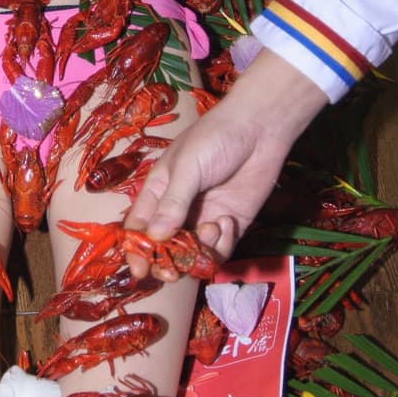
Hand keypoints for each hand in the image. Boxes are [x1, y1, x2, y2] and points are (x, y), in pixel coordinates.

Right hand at [125, 50, 327, 278]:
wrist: (261, 127)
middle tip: (176, 268)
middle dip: (168, 262)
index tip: (139, 269)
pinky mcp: (230, 225)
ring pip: (192, 255)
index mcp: (157, 193)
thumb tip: (155, 237)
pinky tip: (229, 220)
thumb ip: (173, 203)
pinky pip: (219, 250)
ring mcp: (204, 219)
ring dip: (200, 251)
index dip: (136, 251)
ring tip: (213, 226)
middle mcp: (177, 211)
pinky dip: (222, 244)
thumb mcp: (188, 167)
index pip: (139, 229)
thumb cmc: (215, 138)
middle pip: (164, 249)